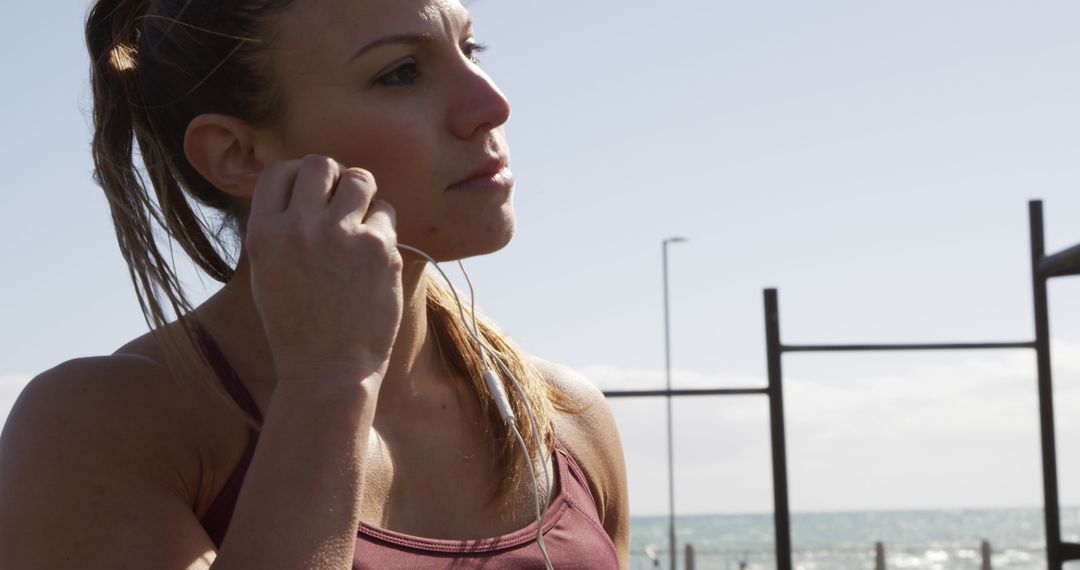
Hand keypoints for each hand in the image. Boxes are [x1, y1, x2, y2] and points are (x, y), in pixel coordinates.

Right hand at [245, 155, 402, 386]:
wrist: (327, 371)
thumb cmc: (297, 324)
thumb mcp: (267, 271)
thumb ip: (280, 226)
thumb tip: (303, 185)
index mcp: (264, 233)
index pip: (280, 170)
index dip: (298, 177)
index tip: (310, 196)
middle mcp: (300, 227)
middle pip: (320, 163)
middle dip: (333, 179)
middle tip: (340, 207)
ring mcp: (341, 236)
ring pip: (360, 178)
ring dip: (363, 196)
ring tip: (360, 226)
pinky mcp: (380, 249)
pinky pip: (386, 214)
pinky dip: (382, 230)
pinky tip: (374, 259)